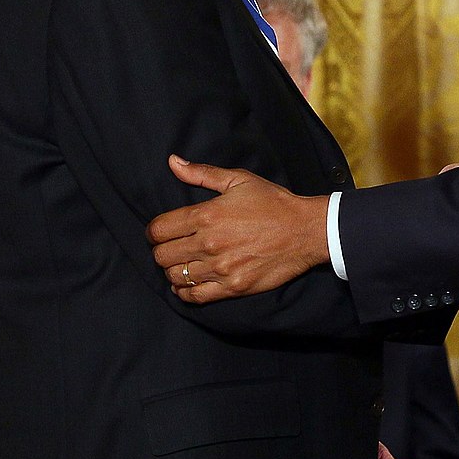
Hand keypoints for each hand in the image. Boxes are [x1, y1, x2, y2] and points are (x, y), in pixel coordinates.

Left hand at [147, 156, 329, 302]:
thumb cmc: (273, 202)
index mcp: (207, 215)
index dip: (153, 231)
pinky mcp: (232, 288)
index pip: (159, 230)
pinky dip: (185, 290)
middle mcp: (209, 244)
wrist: (305, 231)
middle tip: (171, 246)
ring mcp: (220, 269)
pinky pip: (194, 296)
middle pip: (161, 255)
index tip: (159, 231)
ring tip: (182, 262)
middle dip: (161, 250)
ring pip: (175, 276)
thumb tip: (172, 162)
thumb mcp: (238, 179)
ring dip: (173, 269)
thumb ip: (201, 173)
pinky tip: (189, 281)